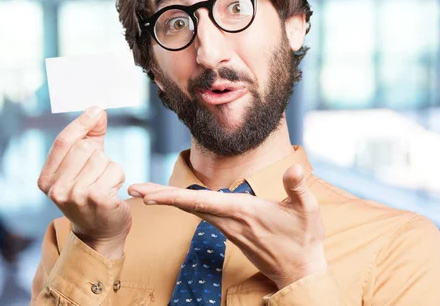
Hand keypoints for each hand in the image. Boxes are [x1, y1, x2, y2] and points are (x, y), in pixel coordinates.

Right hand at [37, 107, 130, 258]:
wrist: (100, 233)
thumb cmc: (92, 194)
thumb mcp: (84, 165)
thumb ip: (90, 137)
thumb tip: (97, 110)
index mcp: (46, 179)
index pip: (63, 142)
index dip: (81, 123)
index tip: (96, 110)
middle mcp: (56, 189)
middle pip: (85, 148)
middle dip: (98, 154)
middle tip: (98, 173)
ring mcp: (75, 195)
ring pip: (102, 159)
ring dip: (110, 168)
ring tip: (104, 185)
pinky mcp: (97, 199)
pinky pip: (115, 170)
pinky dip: (118, 177)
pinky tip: (112, 192)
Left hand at [128, 164, 326, 288]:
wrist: (300, 270)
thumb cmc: (304, 239)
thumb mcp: (308, 211)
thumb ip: (298, 188)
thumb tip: (295, 169)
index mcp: (243, 212)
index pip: (202, 203)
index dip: (174, 198)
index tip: (149, 196)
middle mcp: (229, 220)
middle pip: (187, 206)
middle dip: (159, 196)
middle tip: (131, 189)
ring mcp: (227, 227)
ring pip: (191, 210)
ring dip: (166, 199)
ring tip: (143, 191)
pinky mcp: (229, 229)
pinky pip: (200, 214)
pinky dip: (181, 204)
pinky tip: (170, 198)